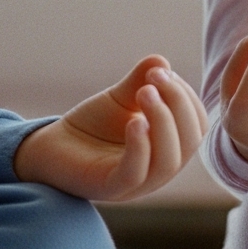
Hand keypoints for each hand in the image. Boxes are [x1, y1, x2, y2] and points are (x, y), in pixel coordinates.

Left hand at [13, 56, 205, 202]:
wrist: (51, 147)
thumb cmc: (92, 126)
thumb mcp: (120, 99)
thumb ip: (140, 81)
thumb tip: (161, 60)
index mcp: (168, 147)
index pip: (196, 125)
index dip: (186, 96)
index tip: (162, 71)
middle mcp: (159, 169)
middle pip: (189, 142)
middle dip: (178, 104)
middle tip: (155, 78)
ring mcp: (137, 183)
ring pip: (168, 161)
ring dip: (163, 121)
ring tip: (145, 92)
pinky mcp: (111, 188)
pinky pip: (136, 173)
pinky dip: (140, 146)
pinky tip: (134, 121)